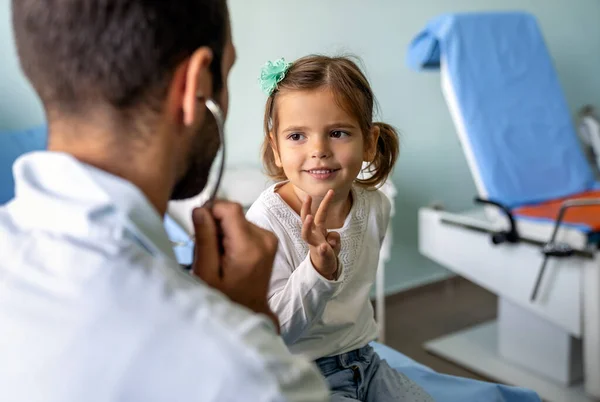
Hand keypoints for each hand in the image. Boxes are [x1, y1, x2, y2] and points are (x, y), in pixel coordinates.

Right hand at [191, 202, 278, 329]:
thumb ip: (204, 239)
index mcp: (249, 247)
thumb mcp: (206, 272)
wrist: (249, 312)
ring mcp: (270, 239)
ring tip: (219, 255)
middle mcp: (265, 239)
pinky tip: (228, 254)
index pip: (230, 208)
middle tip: (209, 249)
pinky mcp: (269, 240)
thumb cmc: (225, 298)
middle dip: (216, 225)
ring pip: (238, 218)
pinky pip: (245, 226)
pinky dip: (233, 235)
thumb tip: (200, 209)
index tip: (200, 227)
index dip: (211, 211)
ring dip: (224, 231)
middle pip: (234, 213)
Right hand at [301, 190, 340, 279]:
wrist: (324, 267)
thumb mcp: (334, 242)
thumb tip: (330, 239)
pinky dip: (324, 249)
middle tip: (307, 197)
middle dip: (306, 208)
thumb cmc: (328, 250)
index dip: (326, 203)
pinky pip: (321, 251)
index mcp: (318, 229)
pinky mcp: (319, 255)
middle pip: (306, 219)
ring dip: (307, 226)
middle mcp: (313, 235)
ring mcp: (314, 245)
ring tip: (309, 218)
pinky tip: (326, 248)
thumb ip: (334, 237)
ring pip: (307, 234)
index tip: (331, 191)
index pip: (321, 214)